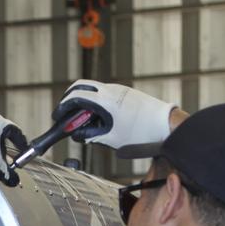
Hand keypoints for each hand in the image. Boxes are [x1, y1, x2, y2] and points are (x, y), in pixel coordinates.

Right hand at [53, 79, 174, 148]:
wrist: (167, 125)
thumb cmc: (142, 133)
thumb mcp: (111, 139)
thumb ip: (90, 135)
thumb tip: (77, 134)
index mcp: (106, 100)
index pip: (76, 96)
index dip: (63, 106)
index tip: (57, 116)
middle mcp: (111, 90)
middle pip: (81, 86)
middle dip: (69, 99)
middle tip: (65, 114)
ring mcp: (119, 89)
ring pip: (93, 89)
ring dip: (83, 102)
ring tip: (85, 122)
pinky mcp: (126, 93)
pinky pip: (104, 93)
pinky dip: (95, 103)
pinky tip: (99, 119)